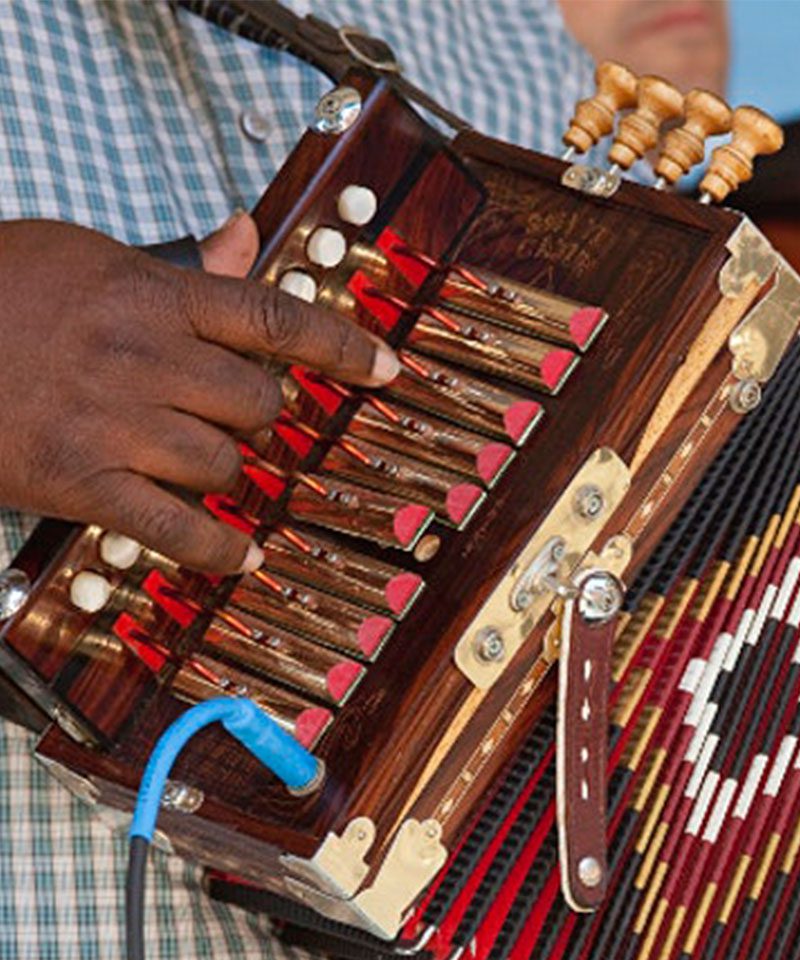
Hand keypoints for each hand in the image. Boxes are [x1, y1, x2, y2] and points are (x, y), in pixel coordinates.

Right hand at [0, 214, 398, 573]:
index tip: (389, 368)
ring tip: (195, 463)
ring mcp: (114, 423)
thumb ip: (180, 265)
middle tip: (227, 416)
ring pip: (226, 464)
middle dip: (256, 416)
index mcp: (150, 292)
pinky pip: (179, 528)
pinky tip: (243, 556)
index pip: (274, 318)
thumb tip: (247, 235)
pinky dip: (219, 549)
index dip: (343, 346)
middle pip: (258, 403)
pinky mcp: (82, 481)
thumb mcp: (87, 258)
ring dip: (227, 472)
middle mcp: (143, 356)